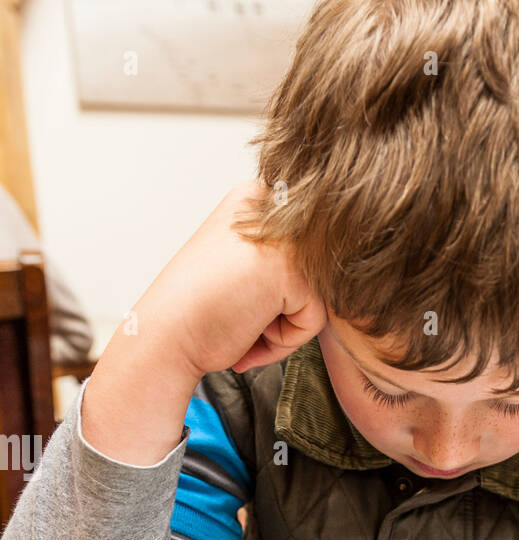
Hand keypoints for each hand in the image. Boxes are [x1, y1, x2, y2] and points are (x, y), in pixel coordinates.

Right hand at [143, 180, 326, 376]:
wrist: (163, 336)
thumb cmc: (196, 311)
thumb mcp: (242, 263)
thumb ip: (279, 255)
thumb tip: (334, 266)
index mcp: (255, 198)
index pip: (304, 256)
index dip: (274, 292)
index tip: (235, 296)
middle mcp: (270, 205)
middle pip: (314, 275)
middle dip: (282, 309)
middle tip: (236, 312)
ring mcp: (281, 235)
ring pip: (317, 298)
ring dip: (283, 326)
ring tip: (240, 320)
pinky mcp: (289, 270)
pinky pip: (313, 321)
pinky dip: (283, 340)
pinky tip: (245, 328)